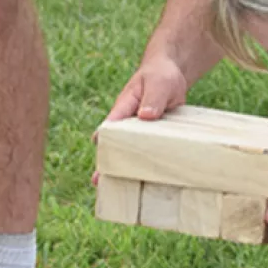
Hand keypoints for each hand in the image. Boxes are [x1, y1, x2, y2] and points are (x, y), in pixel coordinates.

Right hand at [94, 58, 189, 184]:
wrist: (171, 75)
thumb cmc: (161, 76)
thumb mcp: (159, 83)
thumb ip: (153, 98)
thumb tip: (145, 116)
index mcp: (123, 108)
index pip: (110, 126)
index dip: (102, 141)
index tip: (97, 156)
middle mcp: (128, 123)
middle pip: (114, 146)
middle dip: (106, 164)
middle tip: (98, 182)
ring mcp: (140, 132)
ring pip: (131, 153)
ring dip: (126, 170)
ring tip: (118, 192)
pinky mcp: (153, 138)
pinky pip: (148, 153)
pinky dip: (147, 166)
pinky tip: (149, 184)